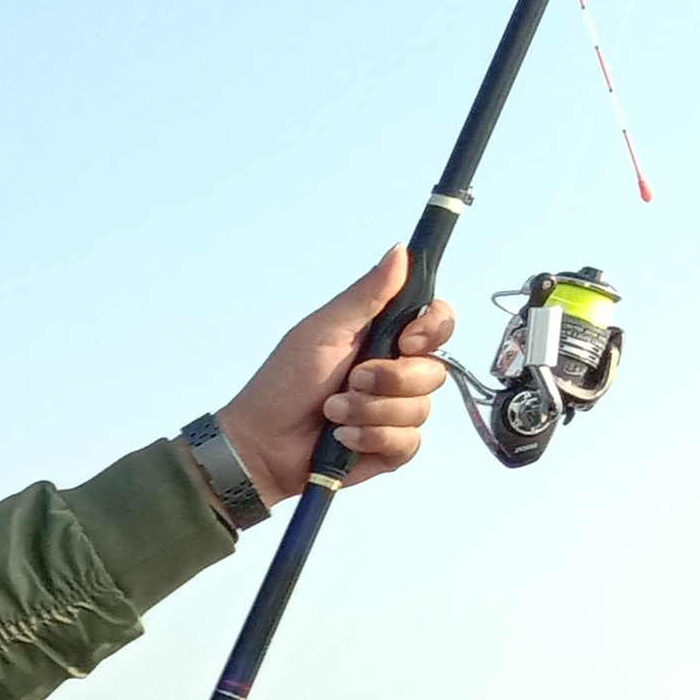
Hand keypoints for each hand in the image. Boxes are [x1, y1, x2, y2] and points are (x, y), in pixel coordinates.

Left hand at [215, 248, 454, 503]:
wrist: (261, 444)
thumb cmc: (285, 383)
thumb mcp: (324, 331)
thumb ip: (366, 294)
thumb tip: (400, 251)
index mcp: (384, 338)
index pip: (438, 323)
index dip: (432, 330)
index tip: (405, 341)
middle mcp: (396, 374)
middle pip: (435, 370)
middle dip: (390, 379)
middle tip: (351, 381)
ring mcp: (396, 412)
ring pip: (420, 408)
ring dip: (370, 411)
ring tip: (333, 413)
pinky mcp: (391, 448)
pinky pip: (408, 442)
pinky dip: (372, 438)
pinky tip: (342, 438)